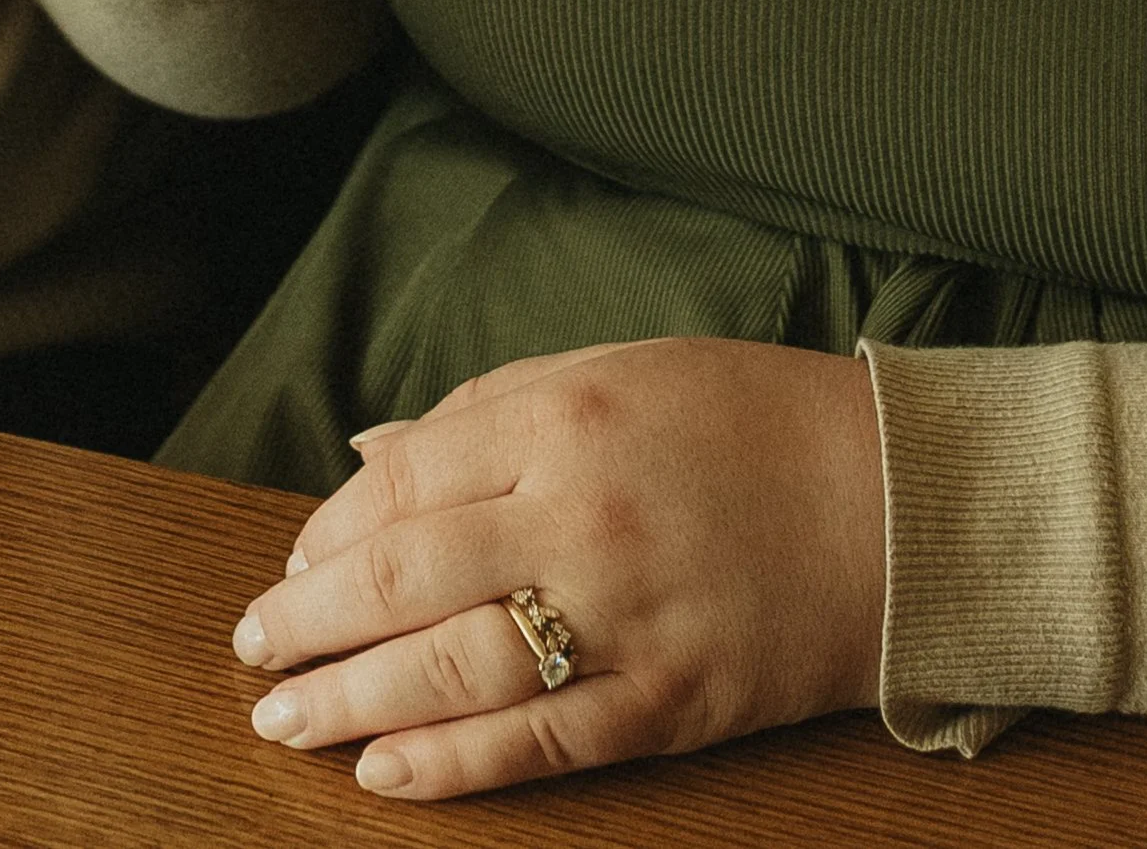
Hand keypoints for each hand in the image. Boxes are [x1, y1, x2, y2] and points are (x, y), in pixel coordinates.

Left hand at [229, 337, 885, 801]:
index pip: (403, 481)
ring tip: (285, 722)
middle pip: (405, 574)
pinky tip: (383, 774)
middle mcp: (580, 512)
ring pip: (452, 668)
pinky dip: (450, 766)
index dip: (328, 532)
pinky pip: (537, 742)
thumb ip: (485, 411)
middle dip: (309, 620)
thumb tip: (369, 457)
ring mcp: (624, 615)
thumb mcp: (611, 373)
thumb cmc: (744, 421)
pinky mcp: (669, 703)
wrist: (895, 500)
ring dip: (350, 702)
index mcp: (563, 417)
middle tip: (252, 650)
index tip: (289, 563)